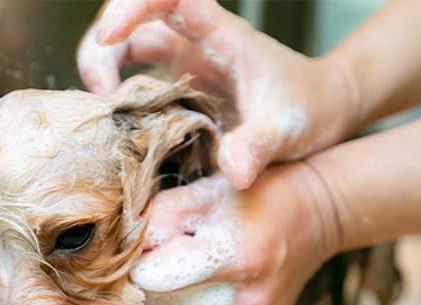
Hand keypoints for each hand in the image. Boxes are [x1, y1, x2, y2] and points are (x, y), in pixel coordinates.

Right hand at [77, 0, 357, 188]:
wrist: (319, 110)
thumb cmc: (308, 107)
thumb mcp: (286, 128)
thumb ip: (260, 145)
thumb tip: (233, 171)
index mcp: (221, 36)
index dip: (130, 5)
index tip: (107, 36)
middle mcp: (197, 43)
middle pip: (133, 20)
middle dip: (102, 48)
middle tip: (101, 96)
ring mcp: (188, 64)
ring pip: (129, 48)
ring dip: (105, 72)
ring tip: (106, 116)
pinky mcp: (184, 87)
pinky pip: (140, 83)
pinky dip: (123, 101)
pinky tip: (127, 130)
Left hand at [130, 165, 339, 304]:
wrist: (314, 216)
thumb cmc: (254, 197)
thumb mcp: (206, 190)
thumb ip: (160, 217)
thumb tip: (128, 252)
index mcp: (234, 253)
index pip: (153, 278)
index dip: (136, 263)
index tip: (143, 250)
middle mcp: (246, 297)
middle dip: (145, 286)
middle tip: (158, 261)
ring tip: (183, 280)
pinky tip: (200, 303)